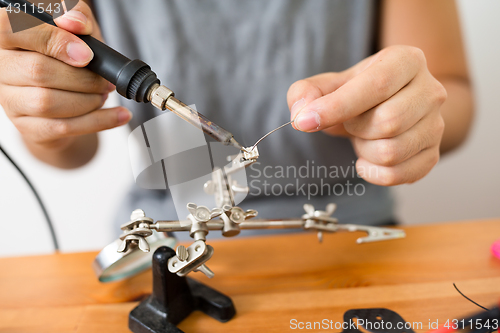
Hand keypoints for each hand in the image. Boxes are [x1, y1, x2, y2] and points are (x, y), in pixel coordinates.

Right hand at [0, 2, 131, 151]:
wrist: (66, 100)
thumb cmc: (69, 60)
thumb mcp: (79, 32)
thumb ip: (77, 17)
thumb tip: (75, 21)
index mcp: (9, 37)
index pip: (14, 30)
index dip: (53, 40)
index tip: (86, 54)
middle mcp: (3, 67)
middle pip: (38, 71)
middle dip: (83, 77)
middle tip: (104, 80)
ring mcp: (11, 100)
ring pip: (48, 102)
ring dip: (88, 100)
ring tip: (103, 93)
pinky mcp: (28, 127)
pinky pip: (63, 127)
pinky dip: (99, 121)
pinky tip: (118, 115)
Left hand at [287, 45, 446, 185]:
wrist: (388, 108)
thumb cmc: (357, 94)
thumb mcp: (329, 85)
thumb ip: (306, 93)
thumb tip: (302, 113)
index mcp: (406, 60)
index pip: (377, 85)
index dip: (338, 106)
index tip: (306, 121)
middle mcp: (431, 90)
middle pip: (388, 122)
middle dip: (356, 128)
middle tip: (351, 122)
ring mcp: (436, 125)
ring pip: (392, 152)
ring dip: (364, 150)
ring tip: (363, 136)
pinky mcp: (433, 154)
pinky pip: (399, 175)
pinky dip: (373, 173)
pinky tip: (366, 159)